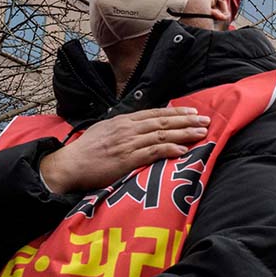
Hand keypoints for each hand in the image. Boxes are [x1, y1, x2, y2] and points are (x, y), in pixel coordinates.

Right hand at [40, 107, 210, 193]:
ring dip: (184, 133)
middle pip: (163, 122)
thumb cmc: (86, 151)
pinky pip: (152, 152)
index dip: (176, 112)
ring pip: (162, 135)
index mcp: (123, 121)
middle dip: (187, 120)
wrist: (69, 165)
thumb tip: (139, 125)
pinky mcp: (127, 160)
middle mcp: (128, 129)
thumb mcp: (105, 131)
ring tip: (201, 133)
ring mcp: (128, 144)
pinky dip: (169, 149)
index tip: (193, 111)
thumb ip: (123, 127)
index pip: (155, 113)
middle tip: (206, 120)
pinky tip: (182, 149)